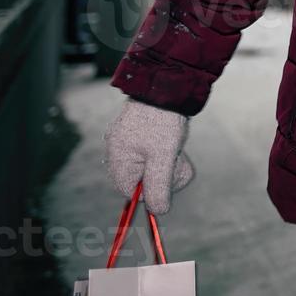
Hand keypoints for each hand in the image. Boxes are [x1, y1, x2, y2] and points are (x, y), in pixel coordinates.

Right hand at [103, 98, 195, 213]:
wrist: (168, 84)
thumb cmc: (162, 120)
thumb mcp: (163, 156)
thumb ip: (159, 185)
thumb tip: (158, 212)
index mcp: (118, 160)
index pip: (133, 193)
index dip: (154, 191)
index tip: (170, 179)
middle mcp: (120, 153)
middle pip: (145, 179)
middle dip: (166, 173)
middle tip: (177, 158)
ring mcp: (130, 142)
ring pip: (154, 166)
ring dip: (171, 161)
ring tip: (178, 145)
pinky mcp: (143, 134)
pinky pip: (156, 152)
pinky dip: (169, 150)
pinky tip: (176, 140)